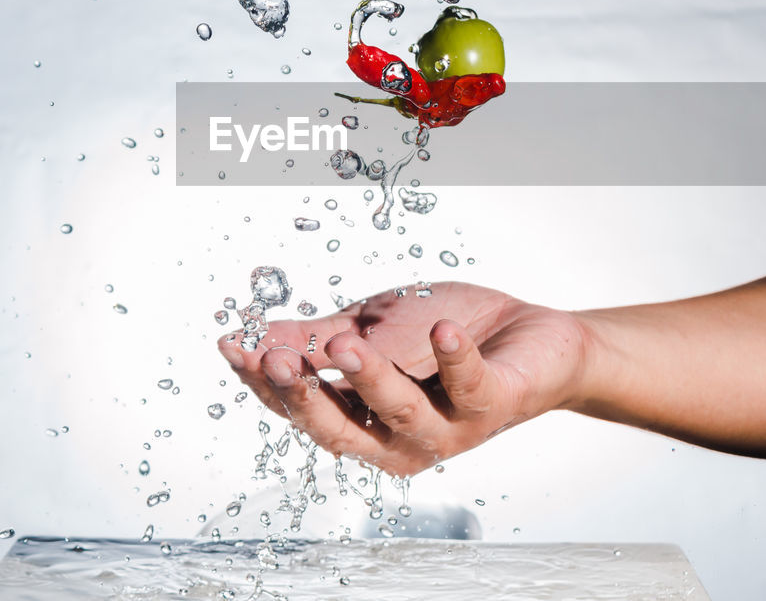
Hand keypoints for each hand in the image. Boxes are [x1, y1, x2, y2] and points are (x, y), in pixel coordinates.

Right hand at [217, 281, 586, 476]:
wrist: (531, 334)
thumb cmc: (446, 335)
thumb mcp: (372, 328)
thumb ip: (317, 337)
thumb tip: (250, 337)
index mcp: (363, 420)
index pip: (303, 410)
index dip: (265, 383)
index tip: (234, 346)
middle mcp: (400, 438)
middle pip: (342, 432)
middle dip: (307, 397)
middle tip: (277, 359)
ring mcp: (448, 428)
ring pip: (402, 415)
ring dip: (372, 379)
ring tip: (346, 343)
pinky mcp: (494, 406)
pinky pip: (471, 387)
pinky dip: (457, 359)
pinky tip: (443, 330)